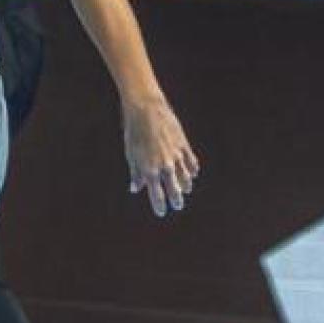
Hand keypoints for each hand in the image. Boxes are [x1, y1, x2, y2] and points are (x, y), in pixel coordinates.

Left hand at [123, 96, 199, 217]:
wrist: (146, 110)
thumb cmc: (134, 132)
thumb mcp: (131, 154)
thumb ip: (135, 173)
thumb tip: (135, 189)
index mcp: (149, 170)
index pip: (157, 195)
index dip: (159, 206)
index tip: (161, 212)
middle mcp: (164, 166)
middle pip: (174, 190)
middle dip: (176, 199)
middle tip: (177, 205)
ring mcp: (176, 156)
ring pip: (185, 178)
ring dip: (185, 185)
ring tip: (185, 190)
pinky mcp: (184, 146)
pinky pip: (191, 163)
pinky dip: (192, 170)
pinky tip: (192, 174)